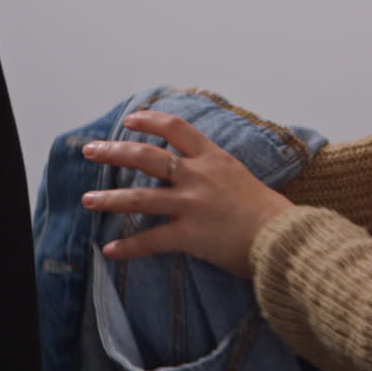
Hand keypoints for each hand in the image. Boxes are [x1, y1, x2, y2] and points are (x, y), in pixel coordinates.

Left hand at [81, 109, 294, 278]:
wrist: (284, 237)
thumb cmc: (270, 211)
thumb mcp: (242, 177)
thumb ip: (218, 171)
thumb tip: (203, 171)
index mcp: (213, 158)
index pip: (176, 127)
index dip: (150, 120)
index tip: (130, 120)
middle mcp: (198, 176)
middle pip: (148, 156)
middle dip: (115, 151)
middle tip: (91, 150)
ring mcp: (191, 205)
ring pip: (141, 197)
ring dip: (110, 198)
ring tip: (88, 200)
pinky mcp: (189, 235)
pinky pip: (152, 240)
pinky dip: (129, 247)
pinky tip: (109, 251)